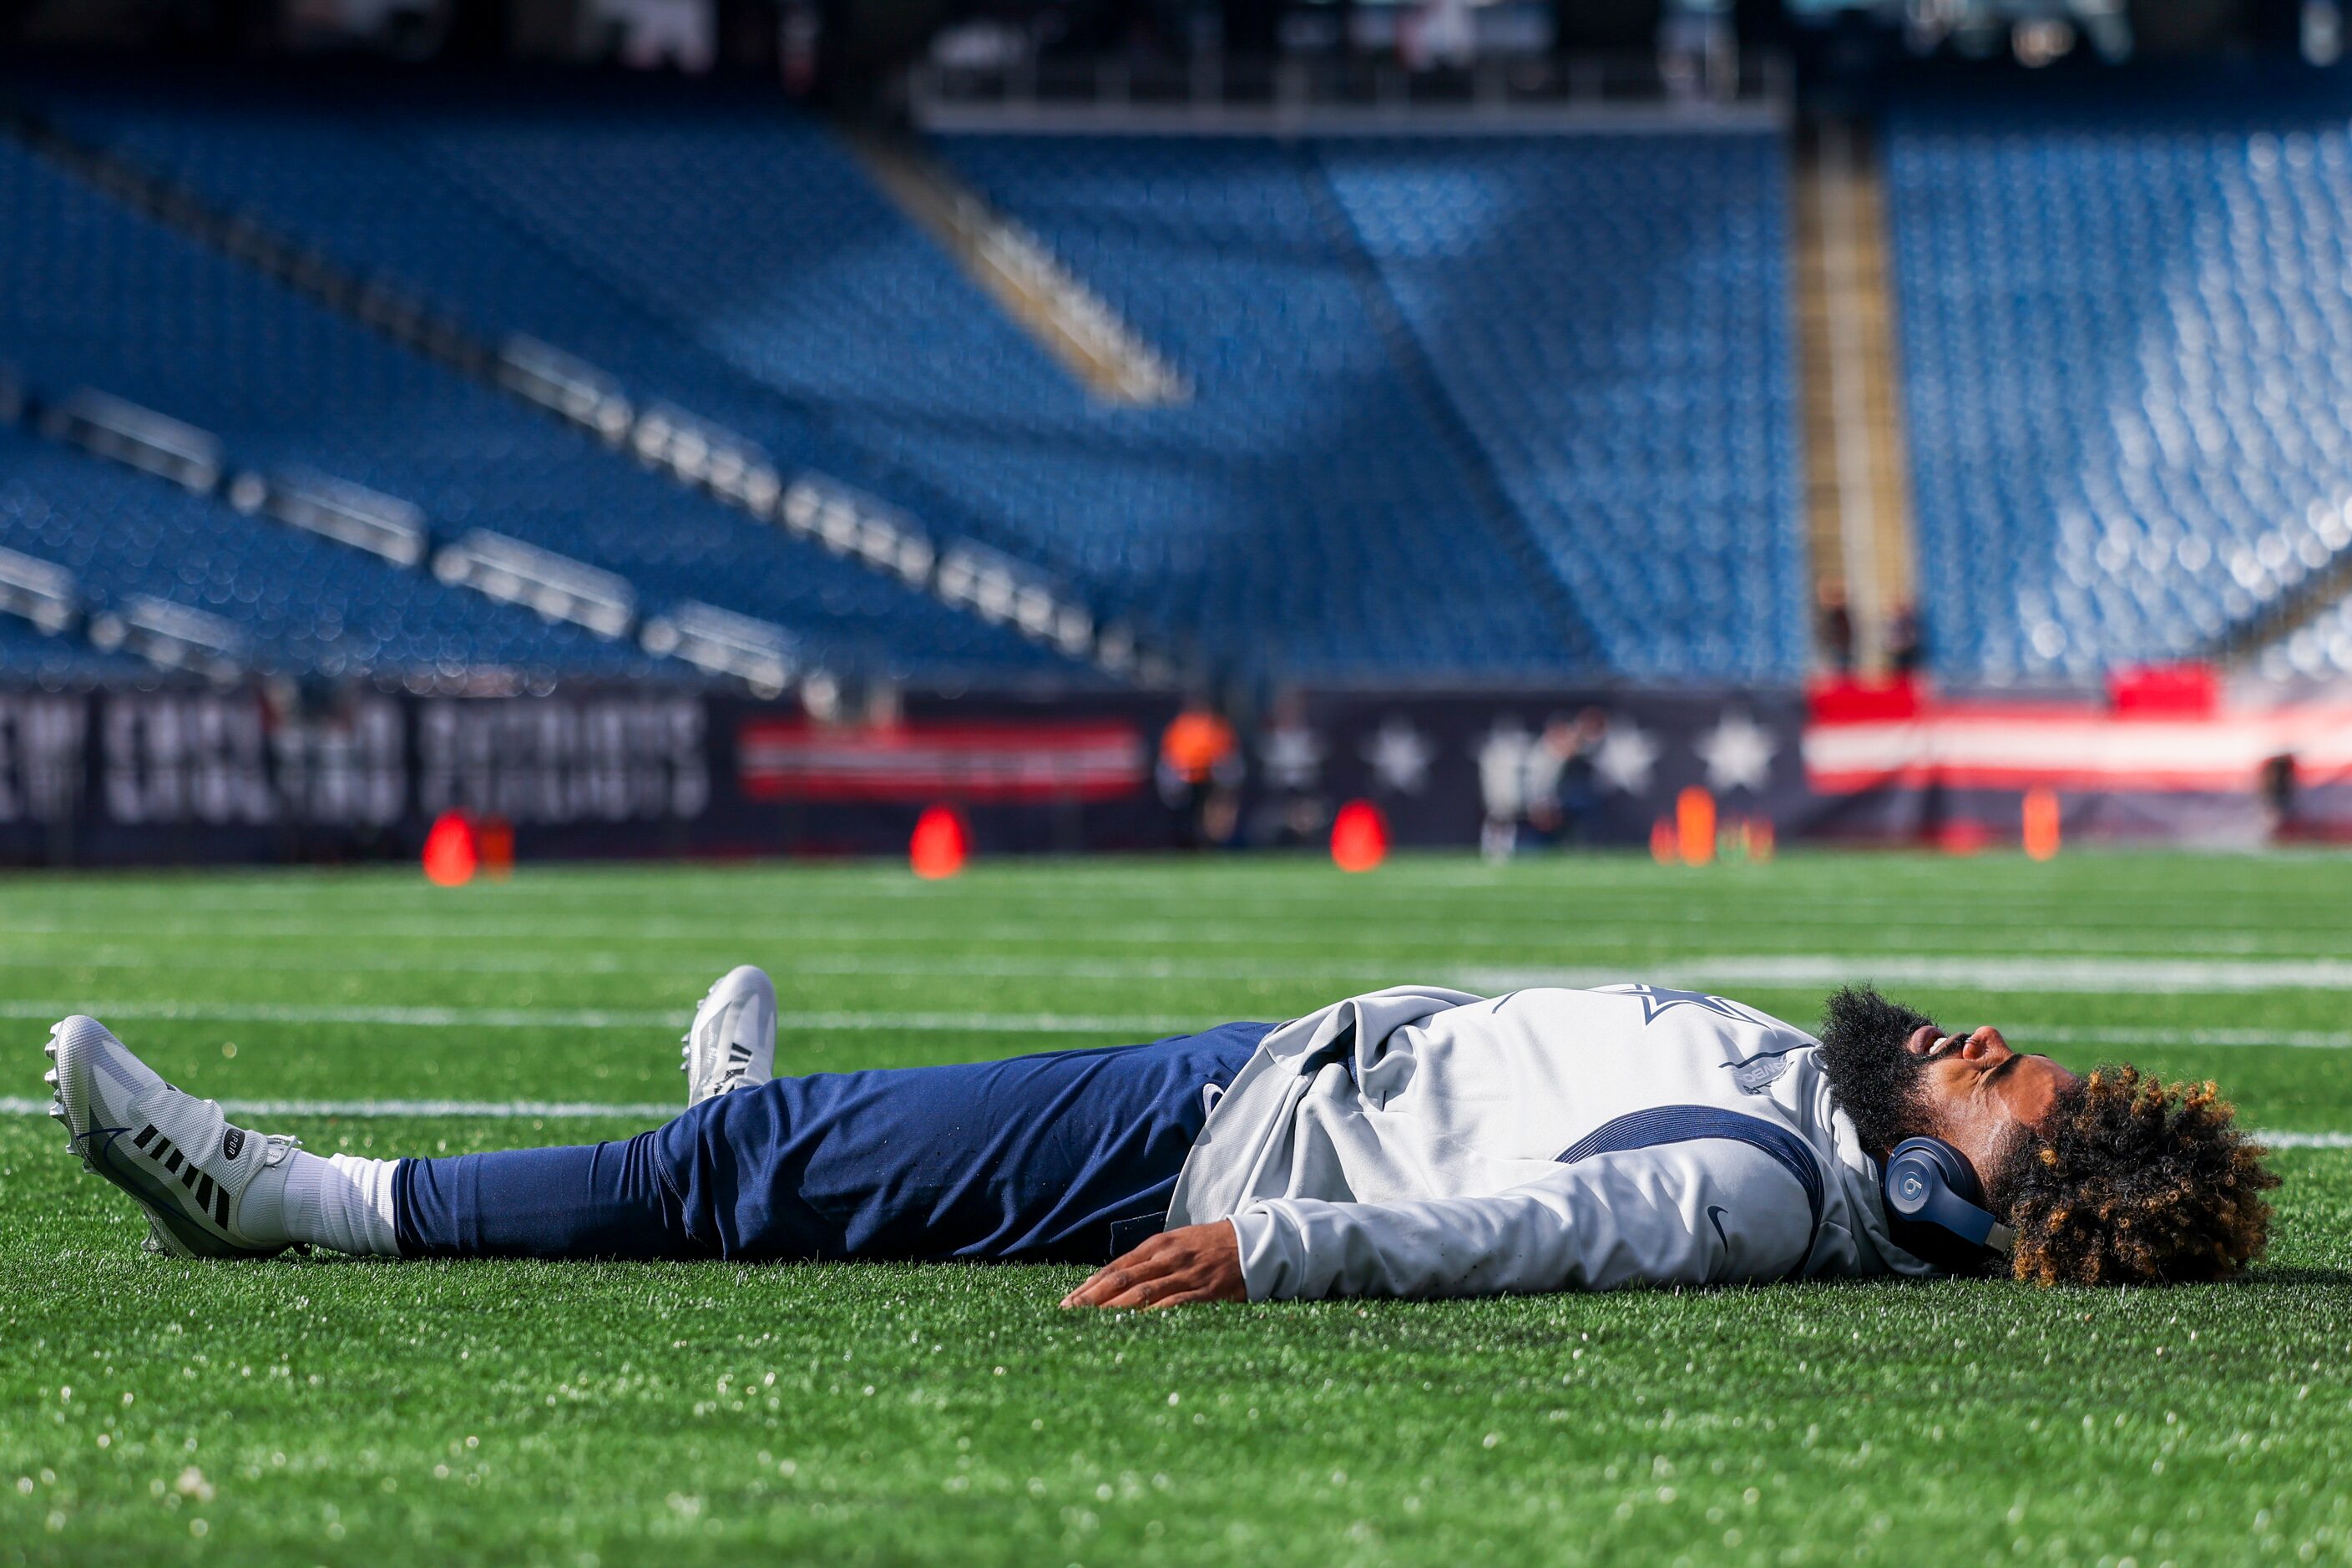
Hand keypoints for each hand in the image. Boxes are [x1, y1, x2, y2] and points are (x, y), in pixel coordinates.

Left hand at [1059, 1222, 1246, 1309]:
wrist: (1253, 1242)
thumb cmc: (1208, 1247)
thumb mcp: (1174, 1245)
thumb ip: (1147, 1263)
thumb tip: (1112, 1285)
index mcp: (1157, 1246)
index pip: (1115, 1268)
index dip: (1089, 1286)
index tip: (1066, 1303)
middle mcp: (1167, 1258)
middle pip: (1122, 1280)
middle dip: (1092, 1299)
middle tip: (1067, 1316)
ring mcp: (1186, 1275)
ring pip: (1144, 1293)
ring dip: (1114, 1310)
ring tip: (1092, 1326)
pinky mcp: (1207, 1292)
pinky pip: (1177, 1304)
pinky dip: (1155, 1315)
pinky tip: (1137, 1327)